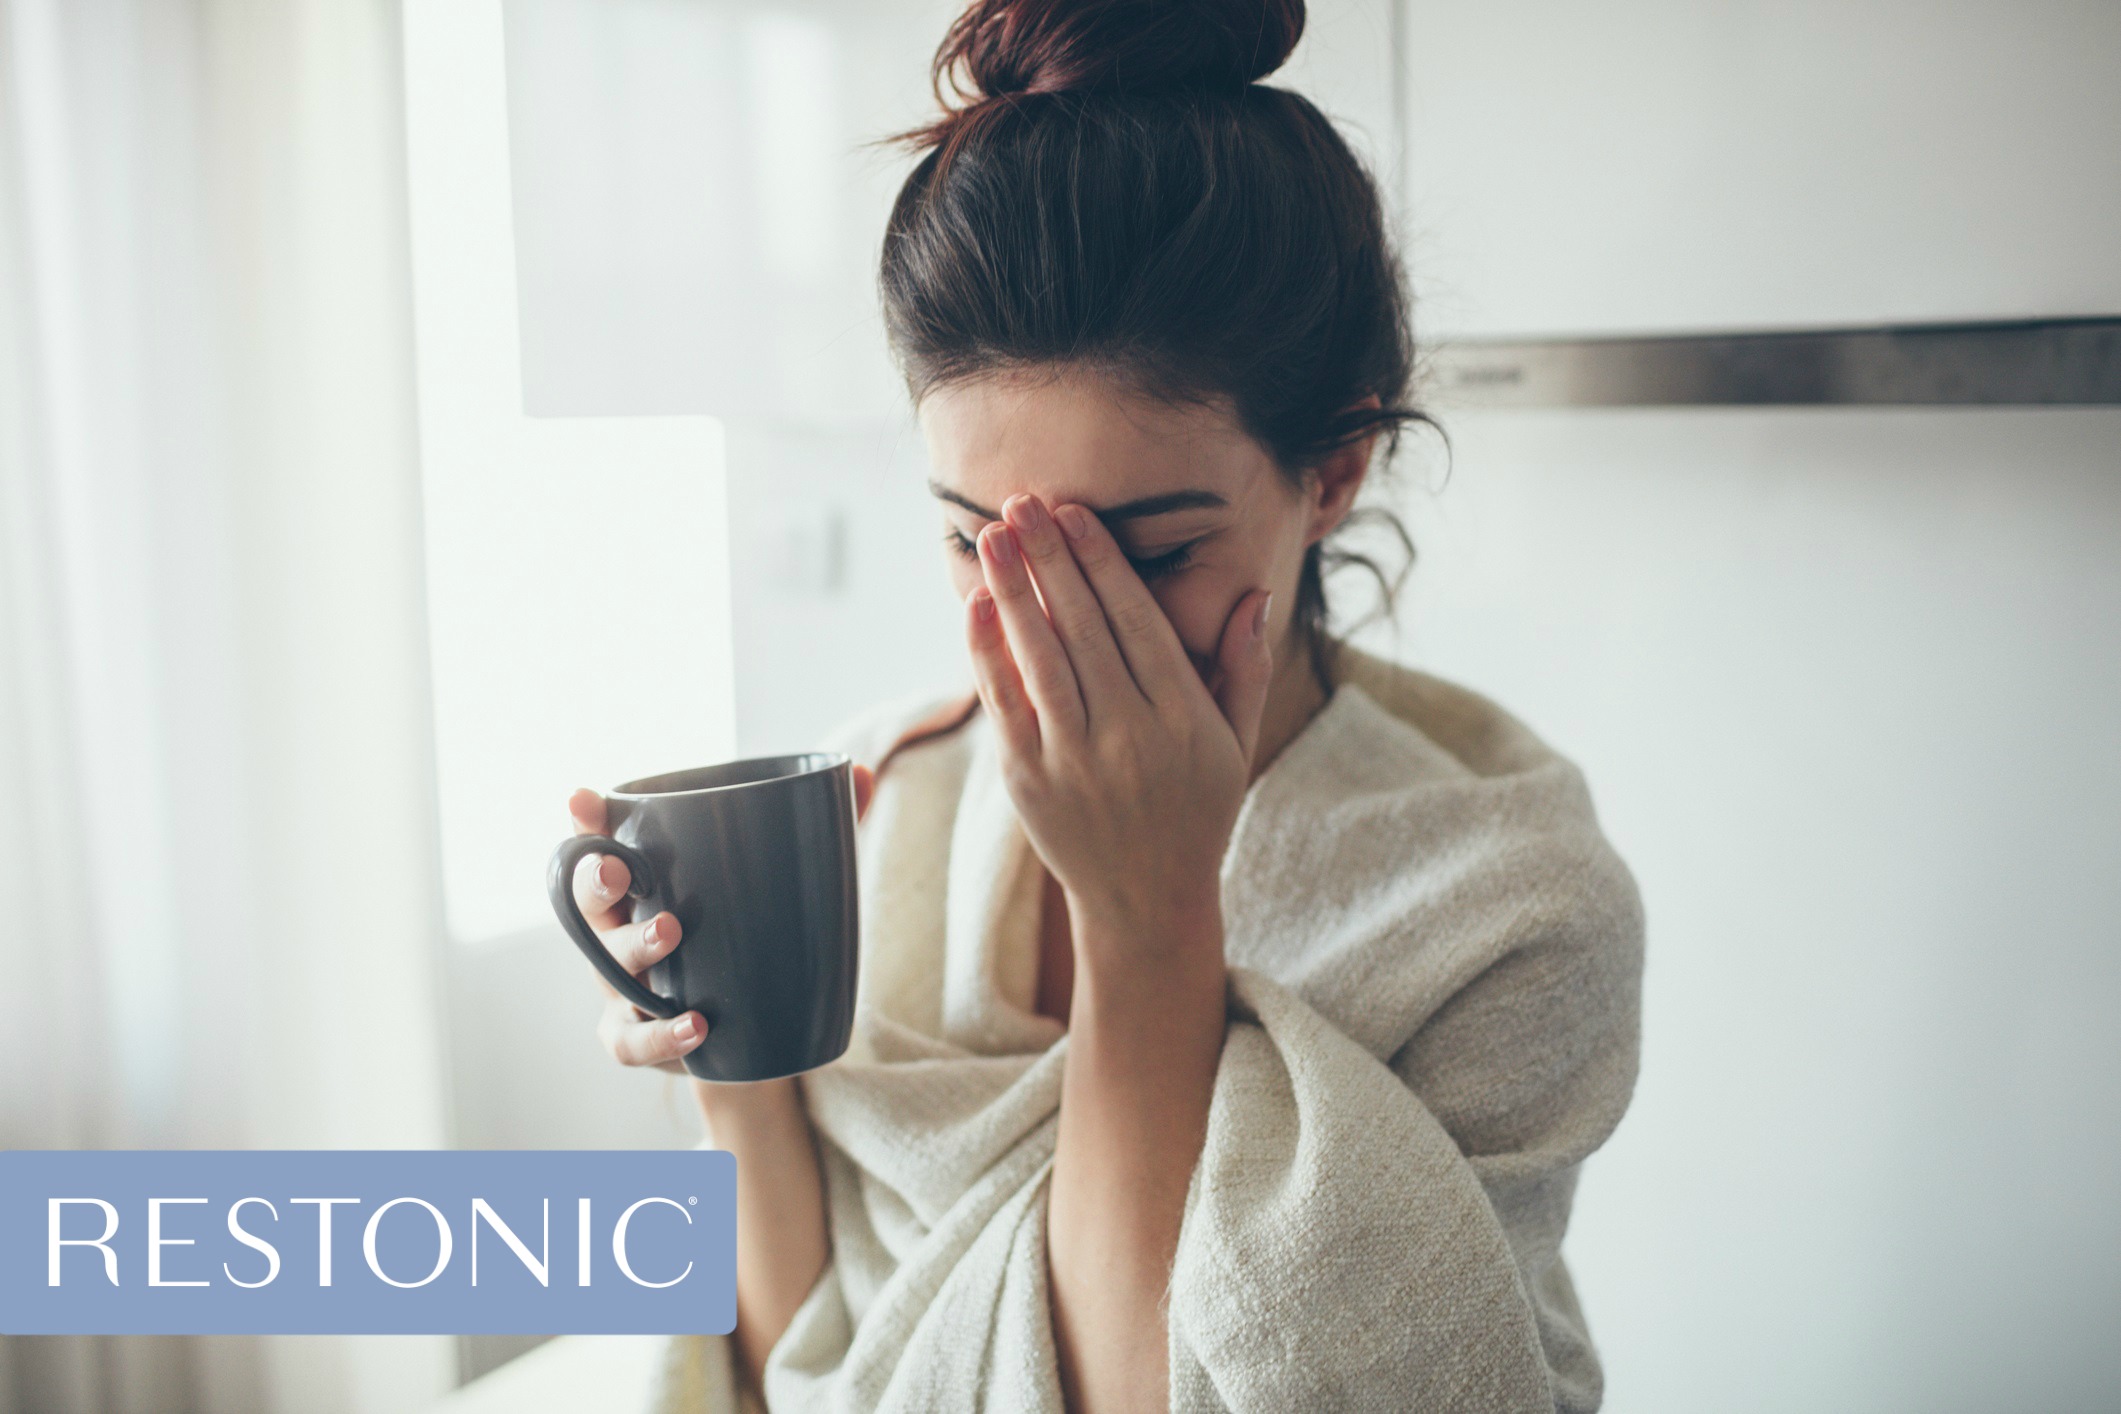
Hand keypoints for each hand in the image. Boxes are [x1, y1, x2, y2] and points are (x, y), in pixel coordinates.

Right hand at [568, 765, 874, 1074]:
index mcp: (641, 884)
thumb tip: (866, 774)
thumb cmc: (744, 939)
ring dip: (632, 949)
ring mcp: (619, 988)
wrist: (744, 1035)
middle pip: (584, 902)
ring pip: (606, 969)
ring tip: (672, 932)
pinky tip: (697, 1024)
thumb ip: (818, 832)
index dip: (584, 821)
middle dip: (594, 880)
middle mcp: (615, 931)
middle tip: (621, 870)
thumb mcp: (772, 888)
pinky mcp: (635, 1038)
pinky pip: (632, 1041)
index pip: (599, 843)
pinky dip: (661, 1034)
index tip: (581, 797)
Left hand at [965, 493, 1271, 952]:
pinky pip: (1005, 703)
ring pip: (1040, 658)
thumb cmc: (1196, 810)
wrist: (1145, 900)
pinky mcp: (1030, 780)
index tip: (1078, 513)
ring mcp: (1074, 760)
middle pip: (1083, 628)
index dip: (1103, 564)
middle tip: (1024, 501)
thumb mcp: (1236, 743)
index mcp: (1184, 719)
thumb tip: (1254, 597)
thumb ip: (1243, 669)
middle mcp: (1129, 736)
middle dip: (1051, 558)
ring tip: (993, 535)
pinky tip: (977, 605)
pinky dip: (988, 652)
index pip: (1137, 623)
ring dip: (1014, 590)